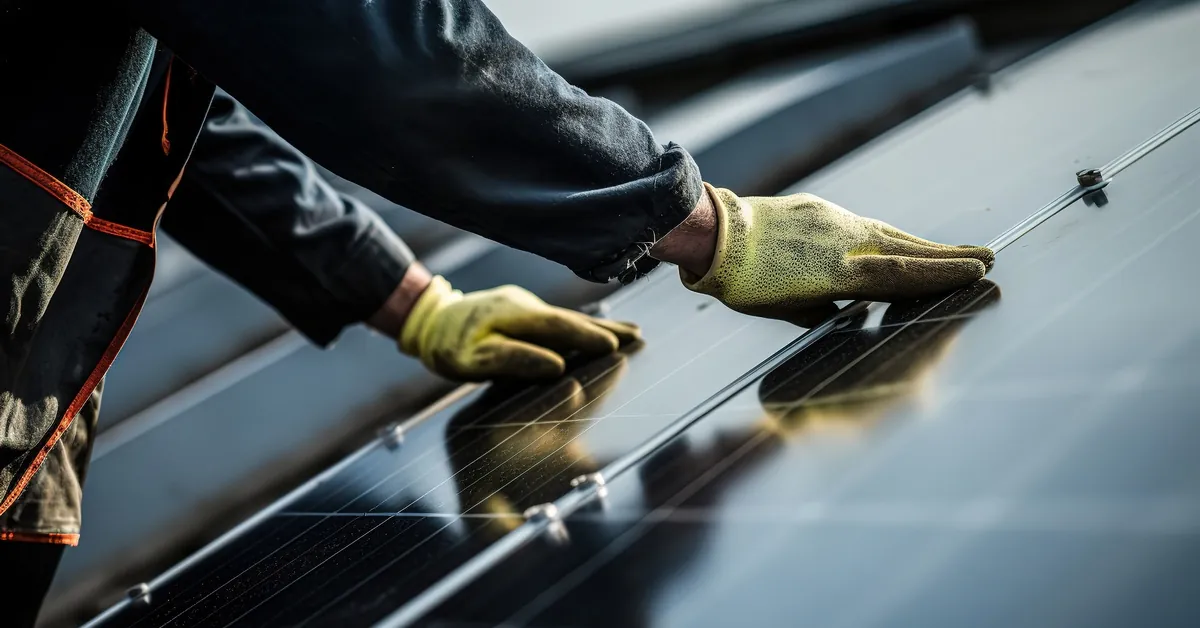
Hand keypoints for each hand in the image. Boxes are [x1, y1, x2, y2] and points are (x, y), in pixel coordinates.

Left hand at [399, 276, 638, 380]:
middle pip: (570, 319)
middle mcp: (524, 305)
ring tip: (631, 333)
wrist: (429, 320)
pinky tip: (598, 333)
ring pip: (567, 319)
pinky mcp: (525, 313)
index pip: (557, 325)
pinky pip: (558, 322)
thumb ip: (513, 360)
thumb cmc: (447, 346)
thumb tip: (556, 366)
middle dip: (606, 329)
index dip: (587, 336)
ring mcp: (525, 307)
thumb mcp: (470, 360)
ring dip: (599, 327)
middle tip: (638, 336)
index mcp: (513, 314)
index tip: (615, 346)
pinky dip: (581, 328)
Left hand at [675, 184, 993, 321]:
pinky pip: (866, 225)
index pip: (900, 274)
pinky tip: (902, 242)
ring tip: (958, 255)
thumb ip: (822, 310)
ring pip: (889, 235)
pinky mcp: (821, 209)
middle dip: (949, 257)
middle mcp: (843, 242)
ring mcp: (834, 221)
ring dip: (924, 247)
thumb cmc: (743, 284)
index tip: (977, 270)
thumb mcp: (786, 309)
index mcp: (836, 271)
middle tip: (988, 258)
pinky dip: (890, 236)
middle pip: (906, 250)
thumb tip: (847, 311)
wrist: (714, 233)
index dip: (941, 273)